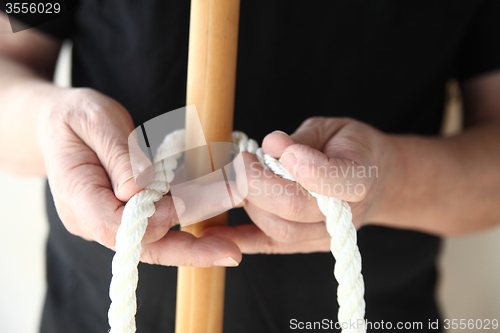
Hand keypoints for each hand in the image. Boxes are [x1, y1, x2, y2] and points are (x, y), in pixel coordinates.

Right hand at [37, 88, 240, 266]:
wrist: (59, 125)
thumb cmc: (75, 117)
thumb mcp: (95, 120)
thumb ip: (117, 155)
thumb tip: (138, 191)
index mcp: (77, 196)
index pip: (117, 227)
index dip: (155, 219)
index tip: (189, 204)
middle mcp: (91, 219)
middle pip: (143, 246)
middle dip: (189, 247)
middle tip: (231, 249)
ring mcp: (108, 222)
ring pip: (155, 243)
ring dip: (194, 243)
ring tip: (231, 244)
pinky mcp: (124, 216)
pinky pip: (158, 228)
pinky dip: (187, 225)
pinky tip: (216, 222)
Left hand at [202, 117, 401, 253]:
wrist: (371, 178)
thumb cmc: (348, 147)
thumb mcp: (332, 129)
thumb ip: (303, 139)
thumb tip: (269, 145)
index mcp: (361, 177)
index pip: (335, 181)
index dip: (303, 166)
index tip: (278, 145)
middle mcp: (345, 215)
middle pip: (294, 207)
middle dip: (256, 182)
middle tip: (240, 159)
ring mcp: (324, 236)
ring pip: (277, 227)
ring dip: (247, 201)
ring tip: (238, 176)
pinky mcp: (304, 244)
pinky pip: (268, 244)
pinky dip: (238, 238)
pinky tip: (212, 230)